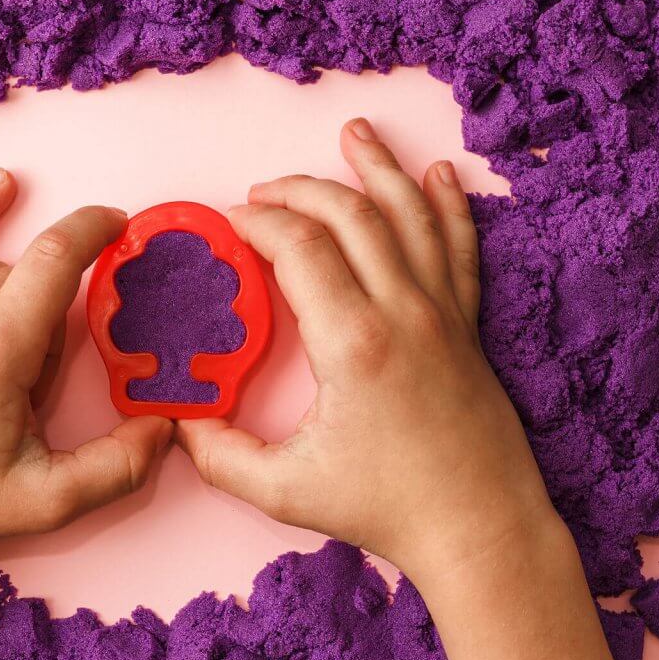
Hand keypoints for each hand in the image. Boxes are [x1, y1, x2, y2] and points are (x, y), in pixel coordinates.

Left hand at [0, 169, 171, 571]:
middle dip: (43, 321)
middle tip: (21, 387)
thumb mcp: (44, 500)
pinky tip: (1, 188)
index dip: (95, 230)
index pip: (58, 257)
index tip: (120, 225)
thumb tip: (166, 428)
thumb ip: (117, 467)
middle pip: (27, 281)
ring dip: (6, 305)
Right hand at [178, 120, 550, 570]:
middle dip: (299, 189)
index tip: (229, 222)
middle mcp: (403, 310)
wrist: (479, 526)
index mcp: (353, 342)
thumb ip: (221, 457)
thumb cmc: (387, 510)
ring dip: (378, 167)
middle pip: (350, 214)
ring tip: (354, 133)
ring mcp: (442, 312)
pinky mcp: (466, 325)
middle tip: (261, 193)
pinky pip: (460, 247)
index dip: (258, 223)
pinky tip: (438, 175)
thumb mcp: (286, 490)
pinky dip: (449, 205)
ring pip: (411, 214)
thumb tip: (179, 424)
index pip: (300, 247)